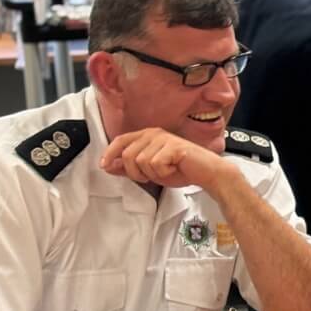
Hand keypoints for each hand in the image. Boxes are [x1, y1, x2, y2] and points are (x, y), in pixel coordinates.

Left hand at [102, 128, 232, 191]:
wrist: (205, 173)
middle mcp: (154, 134)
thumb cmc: (180, 170)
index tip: (104, 165)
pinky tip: (174, 168)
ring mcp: (164, 139)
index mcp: (147, 136)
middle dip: (135, 172)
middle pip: (127, 154)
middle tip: (150, 176)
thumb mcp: (149, 171)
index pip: (121, 140)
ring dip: (151, 173)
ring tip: (165, 171)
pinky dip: (164, 173)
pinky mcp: (173, 146)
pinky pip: (156, 164)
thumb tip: (108, 166)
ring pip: (141, 161)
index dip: (110, 153)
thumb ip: (129, 168)